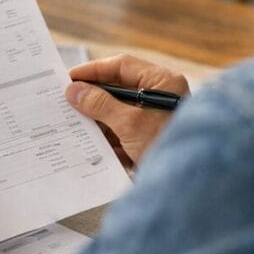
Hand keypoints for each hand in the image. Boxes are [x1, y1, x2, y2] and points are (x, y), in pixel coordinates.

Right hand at [66, 54, 188, 165]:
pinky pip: (124, 133)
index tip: (69, 78)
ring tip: (72, 123)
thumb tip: (74, 91)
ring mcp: (156, 120)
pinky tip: (89, 144)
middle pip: (119, 90)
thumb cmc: (165, 145)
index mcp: (163, 83)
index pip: (123, 66)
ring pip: (119, 112)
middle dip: (93, 97)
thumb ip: (100, 104)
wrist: (186, 186)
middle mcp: (161, 97)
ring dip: (98, 119)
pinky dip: (108, 138)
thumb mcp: (129, 123)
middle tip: (67, 101)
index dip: (94, 70)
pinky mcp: (150, 141)